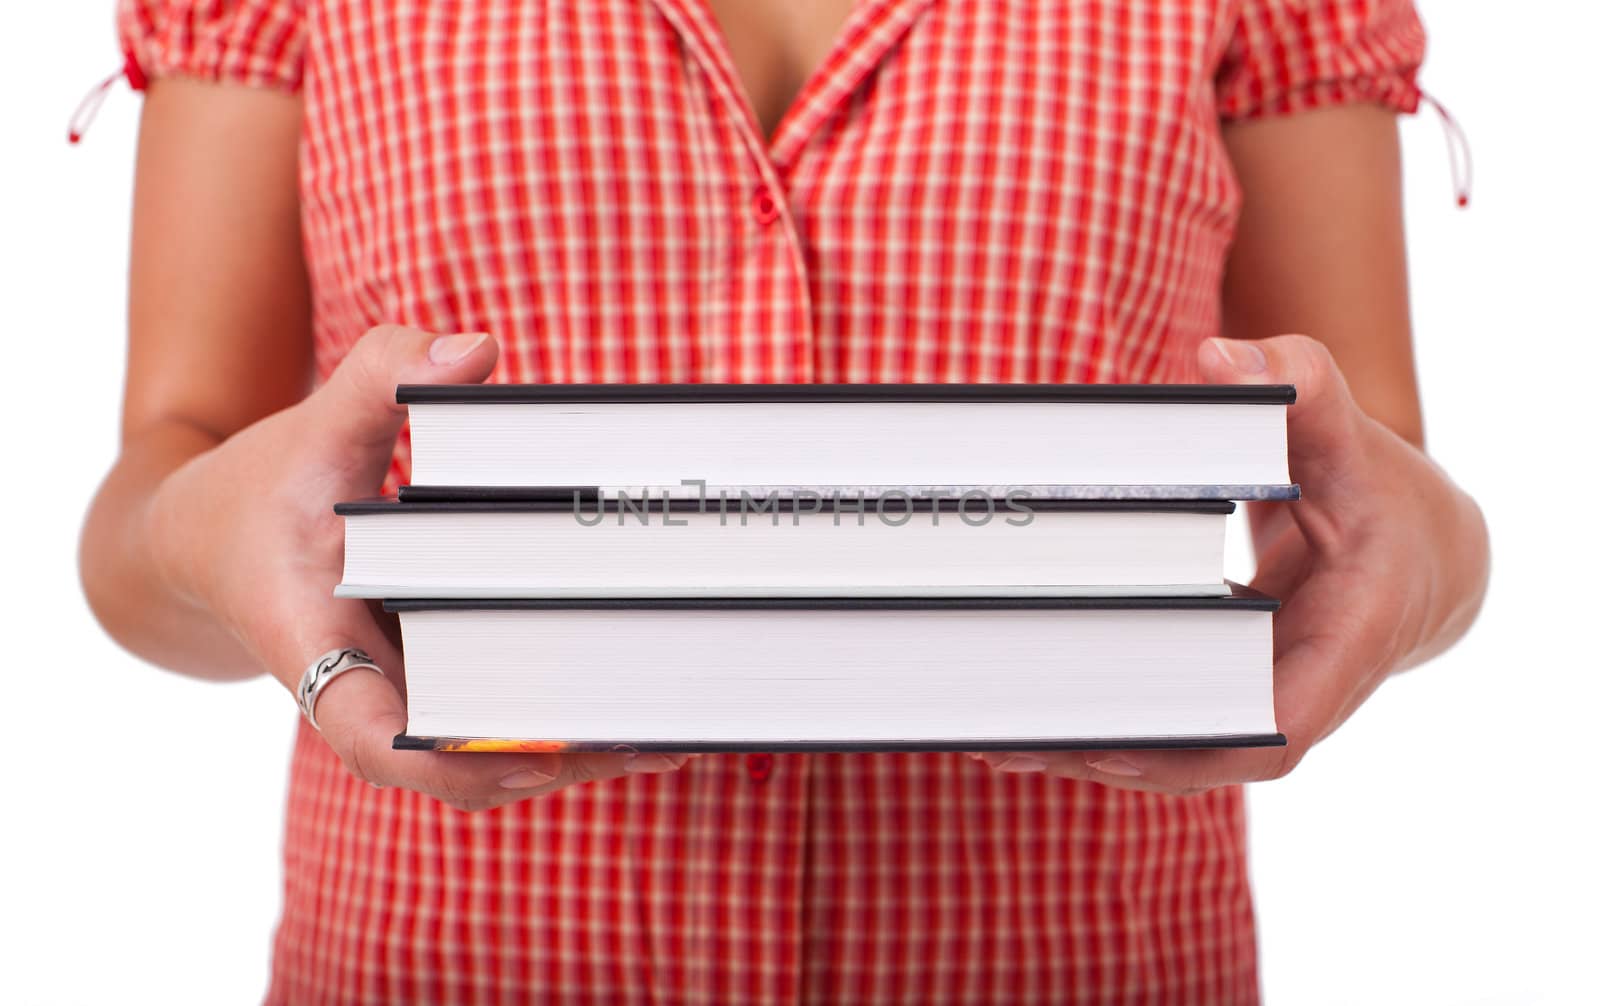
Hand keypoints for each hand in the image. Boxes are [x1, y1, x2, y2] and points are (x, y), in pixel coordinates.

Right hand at [147, 325, 691, 810]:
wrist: (215, 546)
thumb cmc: (262, 494)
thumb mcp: (311, 428)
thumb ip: (381, 378)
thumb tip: (475, 350)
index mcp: (319, 648)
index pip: (372, 735)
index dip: (450, 759)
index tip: (532, 753)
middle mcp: (370, 693)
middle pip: (462, 763)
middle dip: (557, 756)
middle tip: (654, 728)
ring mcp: (410, 695)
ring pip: (495, 752)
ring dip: (580, 746)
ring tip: (679, 719)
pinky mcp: (441, 680)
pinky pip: (505, 714)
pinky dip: (570, 712)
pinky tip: (648, 680)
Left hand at [972, 335, 1488, 794]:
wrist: (1421, 552)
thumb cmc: (1383, 495)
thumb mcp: (1353, 436)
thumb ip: (1302, 388)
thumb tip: (1221, 358)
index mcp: (1344, 642)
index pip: (1275, 728)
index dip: (1194, 749)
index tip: (1110, 744)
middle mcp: (1298, 686)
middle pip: (1200, 749)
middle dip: (1105, 751)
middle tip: (1011, 739)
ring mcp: (1254, 691)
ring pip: (1170, 740)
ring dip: (1084, 743)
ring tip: (987, 738)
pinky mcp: (1220, 683)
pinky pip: (1159, 708)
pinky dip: (1099, 708)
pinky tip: (1017, 702)